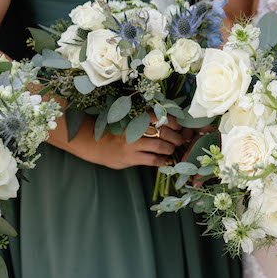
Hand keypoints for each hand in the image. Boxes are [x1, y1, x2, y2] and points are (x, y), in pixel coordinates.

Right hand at [65, 115, 185, 169]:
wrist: (95, 143)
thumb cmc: (116, 131)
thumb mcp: (128, 121)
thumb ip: (144, 120)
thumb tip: (168, 123)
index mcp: (136, 117)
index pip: (160, 116)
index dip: (173, 121)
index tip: (178, 126)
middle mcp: (136, 129)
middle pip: (164, 132)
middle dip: (176, 137)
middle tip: (181, 140)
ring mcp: (133, 144)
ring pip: (160, 146)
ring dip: (170, 148)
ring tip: (171, 150)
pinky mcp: (131, 157)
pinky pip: (152, 160)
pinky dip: (162, 160)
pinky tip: (165, 161)